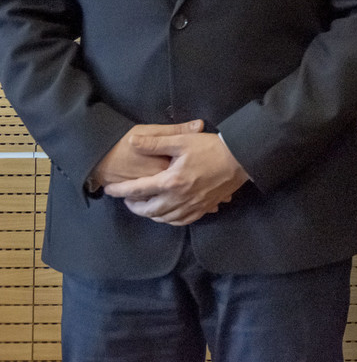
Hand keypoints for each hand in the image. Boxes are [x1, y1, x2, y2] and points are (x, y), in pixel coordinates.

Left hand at [102, 126, 248, 225]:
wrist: (242, 158)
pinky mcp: (203, 208)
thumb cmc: (211, 147)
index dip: (121, 190)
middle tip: (127, 199)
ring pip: (163, 218)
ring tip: (144, 206)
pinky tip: (166, 213)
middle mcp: (179, 198)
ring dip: (150, 214)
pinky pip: (181, 221)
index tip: (109, 189)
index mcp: (171, 181)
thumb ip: (155, 143)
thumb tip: (132, 141)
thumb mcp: (182, 141)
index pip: (138, 189)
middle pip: (148, 210)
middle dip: (134, 206)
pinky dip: (169, 219)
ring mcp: (192, 206)